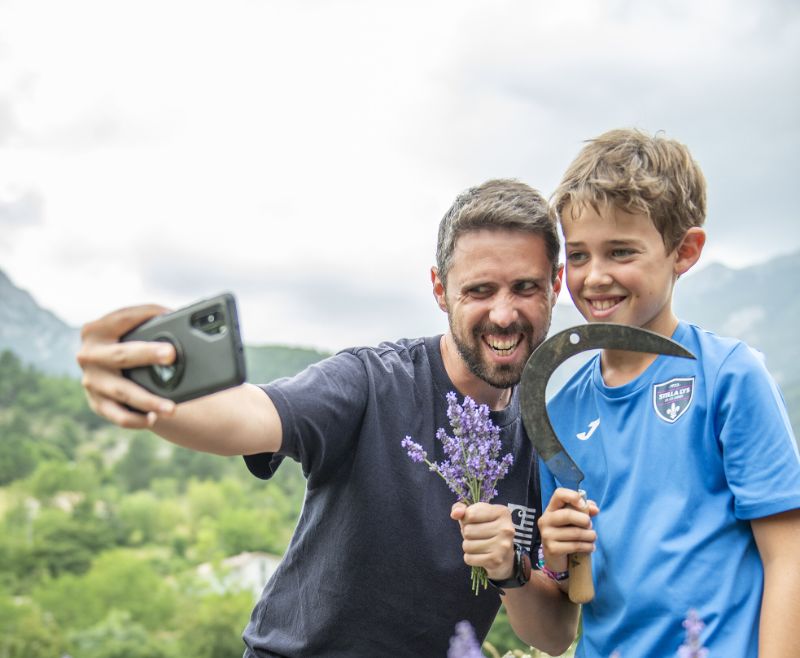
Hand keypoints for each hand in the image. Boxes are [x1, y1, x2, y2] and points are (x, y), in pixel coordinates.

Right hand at [77, 304, 176, 427]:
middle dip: (146, 354)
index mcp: (96, 330)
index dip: (146, 315)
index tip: (168, 316)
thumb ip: (147, 322)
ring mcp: (92, 382)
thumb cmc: (129, 343)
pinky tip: (152, 419)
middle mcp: (89, 355)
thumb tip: (176, 319)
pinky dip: (135, 419)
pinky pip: (117, 415)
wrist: (111, 369)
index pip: (123, 319)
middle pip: (121, 355)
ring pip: (122, 392)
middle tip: (171, 355)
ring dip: (148, 400)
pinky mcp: (97, 403)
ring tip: (171, 407)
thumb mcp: (131, 329)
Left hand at [451, 502, 515, 579]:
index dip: (466, 519)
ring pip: (467, 545)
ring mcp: (502, 546)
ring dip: (468, 546)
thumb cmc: (486, 529)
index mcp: (502, 512)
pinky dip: (470, 558)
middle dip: (467, 534)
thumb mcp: (475, 514)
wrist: (504, 556)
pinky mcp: (496, 561)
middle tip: (477, 536)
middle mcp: (505, 528)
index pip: (470, 514)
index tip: (474, 522)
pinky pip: (469, 558)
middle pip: (468, 531)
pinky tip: (480, 555)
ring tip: (479, 545)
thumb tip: (455, 513)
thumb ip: (461, 508)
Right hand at [538, 488, 598, 572]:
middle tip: (590, 526)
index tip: (583, 504)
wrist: (555, 557)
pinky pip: (575, 546)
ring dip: (590, 535)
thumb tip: (595, 509)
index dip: (573, 496)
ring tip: (592, 537)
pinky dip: (587, 546)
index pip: (559, 494)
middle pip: (567, 514)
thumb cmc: (566, 533)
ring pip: (575, 532)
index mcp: (551, 509)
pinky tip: (590, 547)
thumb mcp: (574, 520)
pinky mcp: (552, 549)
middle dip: (585, 520)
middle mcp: (545, 520)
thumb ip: (585, 510)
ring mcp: (547, 535)